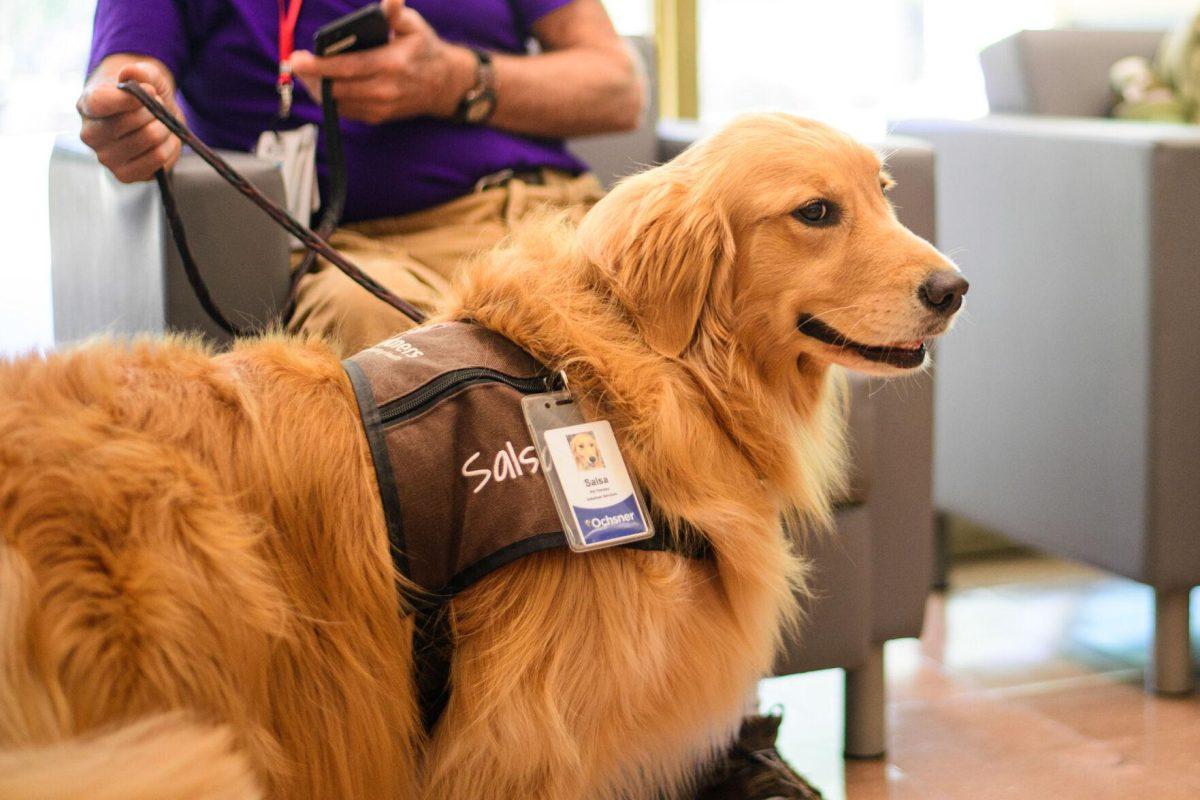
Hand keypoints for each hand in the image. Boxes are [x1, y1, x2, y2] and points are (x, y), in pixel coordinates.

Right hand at [77, 60, 182, 182]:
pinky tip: (165, 139)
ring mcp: (106, 158)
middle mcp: (90, 135)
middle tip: (157, 106)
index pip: (101, 103)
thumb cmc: (142, 95)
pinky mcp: (125, 175)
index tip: (149, 91)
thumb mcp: (143, 75)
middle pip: (131, 123)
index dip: (130, 98)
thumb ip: (139, 71)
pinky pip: (159, 159)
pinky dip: (170, 147)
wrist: (150, 117)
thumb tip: (130, 73)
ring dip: (165, 127)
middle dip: (154, 110)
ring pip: (149, 140)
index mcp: (87, 106)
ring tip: (162, 121)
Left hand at [291, 0, 475, 124]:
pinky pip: (347, 111)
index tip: (297, 59)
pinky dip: (331, 99)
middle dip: (311, 77)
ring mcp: (382, 106)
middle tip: (295, 64)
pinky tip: (324, 85)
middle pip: (338, 87)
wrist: (444, 85)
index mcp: (391, 63)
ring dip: (318, 89)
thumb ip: (396, 13)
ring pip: (339, 102)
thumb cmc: (424, 49)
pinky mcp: (379, 116)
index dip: (319, 65)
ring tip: (307, 74)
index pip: (348, 66)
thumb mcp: (414, 25)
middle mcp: (386, 89)